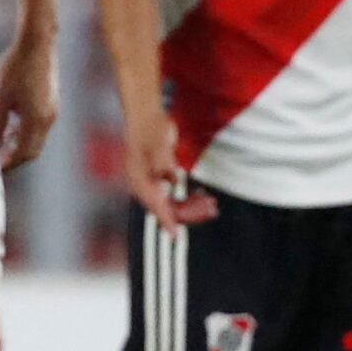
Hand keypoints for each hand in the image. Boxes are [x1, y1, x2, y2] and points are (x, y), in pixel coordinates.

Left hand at [0, 31, 58, 172]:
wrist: (37, 43)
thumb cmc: (14, 68)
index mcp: (35, 121)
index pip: (22, 154)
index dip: (7, 163)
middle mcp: (48, 119)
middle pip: (32, 150)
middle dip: (14, 158)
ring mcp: (52, 110)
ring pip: (36, 138)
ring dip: (19, 144)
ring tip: (0, 142)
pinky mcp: (52, 101)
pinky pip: (39, 126)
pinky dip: (25, 132)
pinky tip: (10, 122)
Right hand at [122, 105, 216, 229]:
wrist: (146, 115)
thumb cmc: (151, 128)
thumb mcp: (158, 143)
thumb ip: (163, 163)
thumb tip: (172, 180)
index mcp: (140, 180)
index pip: (155, 205)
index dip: (167, 220)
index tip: (175, 235)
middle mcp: (144, 186)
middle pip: (167, 208)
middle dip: (189, 212)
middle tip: (212, 209)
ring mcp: (151, 184)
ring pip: (172, 204)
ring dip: (191, 207)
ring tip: (211, 205)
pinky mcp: (158, 180)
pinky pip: (172, 197)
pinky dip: (187, 199)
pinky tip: (201, 196)